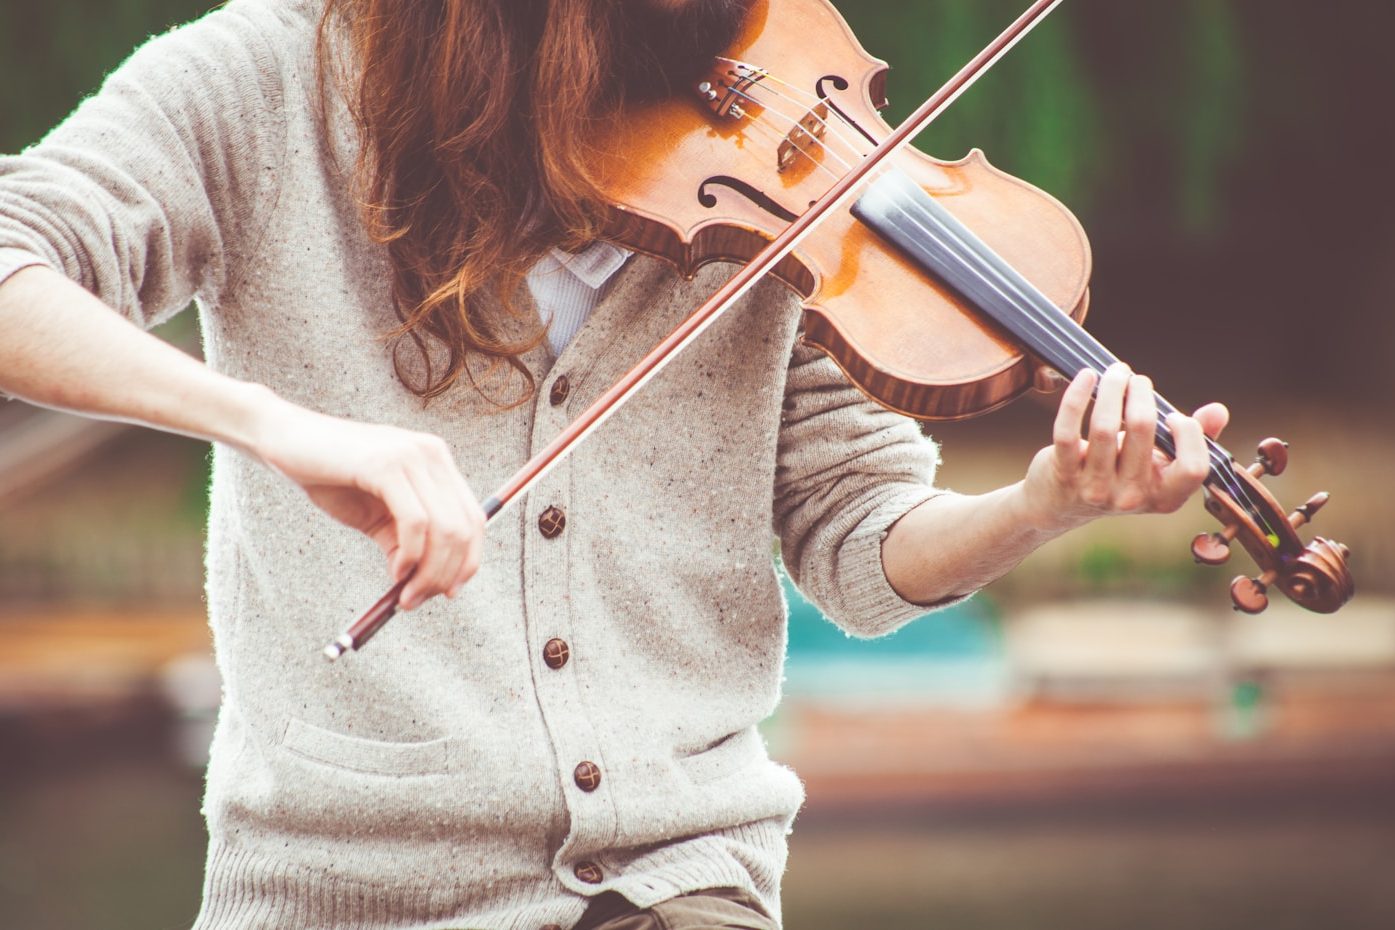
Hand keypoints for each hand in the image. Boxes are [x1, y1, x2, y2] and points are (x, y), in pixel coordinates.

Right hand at [248, 395, 485, 609]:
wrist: (284, 439)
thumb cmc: (329, 476)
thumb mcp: (376, 514)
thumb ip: (404, 541)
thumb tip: (424, 583)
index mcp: (436, 462)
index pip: (474, 518)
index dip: (468, 561)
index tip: (447, 593)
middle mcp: (432, 454)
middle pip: (465, 528)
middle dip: (446, 574)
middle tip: (417, 600)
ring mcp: (413, 456)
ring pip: (446, 529)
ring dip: (429, 573)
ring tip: (405, 594)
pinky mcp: (387, 465)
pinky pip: (416, 522)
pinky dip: (411, 556)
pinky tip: (396, 571)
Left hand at [1021, 362, 1228, 531]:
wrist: (1061, 505)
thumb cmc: (1118, 474)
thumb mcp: (1158, 463)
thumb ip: (1192, 439)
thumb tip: (1219, 411)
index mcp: (1164, 497)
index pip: (1193, 467)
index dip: (1189, 435)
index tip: (1173, 415)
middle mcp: (1131, 497)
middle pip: (1144, 431)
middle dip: (1141, 393)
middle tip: (1135, 379)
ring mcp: (1096, 488)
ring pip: (1105, 426)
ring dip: (1112, 388)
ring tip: (1115, 372)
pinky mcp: (1064, 474)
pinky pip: (1067, 430)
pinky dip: (1076, 398)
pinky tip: (1086, 377)